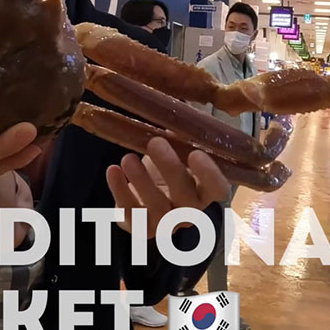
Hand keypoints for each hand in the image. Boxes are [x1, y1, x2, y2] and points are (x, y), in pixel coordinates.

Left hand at [105, 138, 230, 238]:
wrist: (146, 191)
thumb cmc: (169, 166)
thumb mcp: (180, 148)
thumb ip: (186, 132)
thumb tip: (185, 103)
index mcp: (205, 191)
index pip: (217, 189)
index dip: (209, 174)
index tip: (195, 153)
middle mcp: (190, 211)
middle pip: (186, 197)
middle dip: (170, 169)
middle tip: (156, 142)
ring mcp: (165, 222)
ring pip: (157, 208)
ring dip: (141, 182)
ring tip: (127, 158)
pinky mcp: (140, 226)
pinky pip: (130, 215)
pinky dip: (120, 192)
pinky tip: (113, 170)